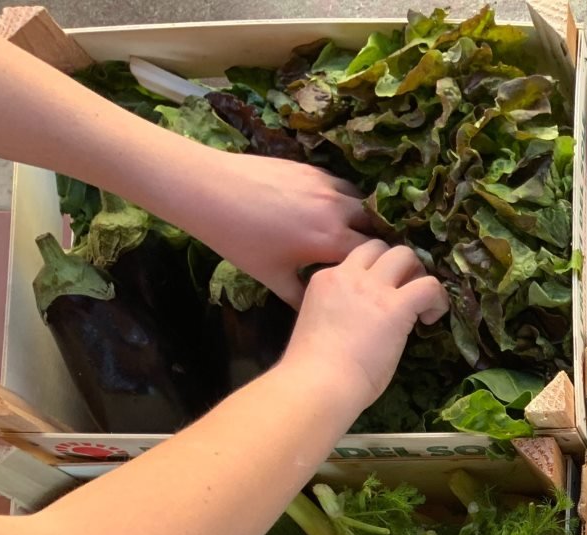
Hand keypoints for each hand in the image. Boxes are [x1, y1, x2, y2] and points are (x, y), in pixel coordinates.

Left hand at [173, 149, 377, 305]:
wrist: (209, 190)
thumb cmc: (239, 238)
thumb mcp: (271, 276)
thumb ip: (300, 297)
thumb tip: (317, 313)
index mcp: (331, 240)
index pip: (374, 254)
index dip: (377, 264)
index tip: (375, 273)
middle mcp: (337, 210)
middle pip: (373, 225)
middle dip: (372, 238)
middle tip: (363, 252)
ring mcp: (326, 185)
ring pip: (360, 201)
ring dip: (359, 216)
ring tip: (346, 228)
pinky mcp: (312, 169)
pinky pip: (340, 185)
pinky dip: (341, 198)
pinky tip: (325, 207)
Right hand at [278, 240, 448, 410]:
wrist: (317, 382)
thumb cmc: (314, 368)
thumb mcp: (320, 325)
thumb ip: (339, 312)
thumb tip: (363, 321)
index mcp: (325, 280)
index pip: (355, 259)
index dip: (374, 273)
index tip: (380, 297)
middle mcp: (348, 275)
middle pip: (380, 247)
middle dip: (398, 265)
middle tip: (405, 293)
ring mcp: (372, 288)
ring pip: (405, 255)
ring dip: (418, 275)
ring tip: (420, 304)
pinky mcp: (396, 306)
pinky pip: (429, 286)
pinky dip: (438, 298)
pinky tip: (431, 319)